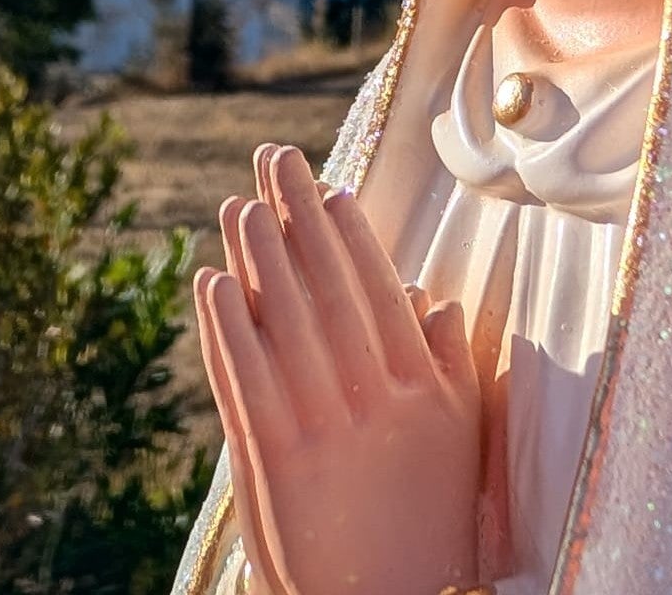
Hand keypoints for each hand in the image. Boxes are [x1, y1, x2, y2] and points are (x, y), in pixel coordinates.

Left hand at [194, 143, 481, 594]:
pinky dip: (225, 326)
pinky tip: (212, 282)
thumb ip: (448, 360)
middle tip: (275, 158)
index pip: (378, 286)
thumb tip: (432, 295)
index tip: (328, 185)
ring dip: (256, 254)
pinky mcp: (273, 458)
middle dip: (298, 214)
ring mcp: (321, 425)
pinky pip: (244, 377)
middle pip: (326, 285)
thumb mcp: (460, 434)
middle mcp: (371, 395)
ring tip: (240, 204)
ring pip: (283, 320)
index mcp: (418, 384)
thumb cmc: (431, 513)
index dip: (349, 232)